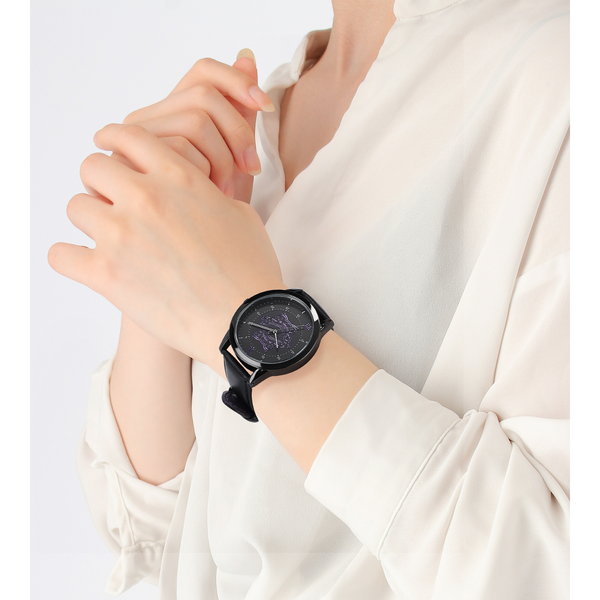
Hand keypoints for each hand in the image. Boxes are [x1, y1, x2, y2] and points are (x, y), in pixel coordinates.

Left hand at [47, 123, 285, 374]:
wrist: (246, 320)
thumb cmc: (250, 270)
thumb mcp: (239, 215)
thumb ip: (205, 194)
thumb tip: (191, 194)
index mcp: (179, 178)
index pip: (128, 136)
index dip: (116, 141)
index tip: (111, 151)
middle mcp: (146, 198)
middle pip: (92, 166)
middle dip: (102, 182)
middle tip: (116, 203)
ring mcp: (121, 235)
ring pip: (76, 206)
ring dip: (91, 220)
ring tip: (110, 238)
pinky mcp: (106, 275)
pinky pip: (60, 254)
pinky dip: (71, 258)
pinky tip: (89, 264)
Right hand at [114, 49, 273, 203]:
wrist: (207, 256)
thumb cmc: (218, 212)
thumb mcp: (236, 161)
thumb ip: (239, 112)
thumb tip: (246, 53)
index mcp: (175, 115)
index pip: (204, 70)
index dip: (238, 81)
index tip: (266, 109)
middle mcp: (151, 121)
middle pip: (203, 94)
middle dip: (238, 131)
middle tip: (250, 168)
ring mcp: (137, 141)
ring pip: (195, 120)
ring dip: (224, 158)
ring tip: (225, 190)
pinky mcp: (131, 165)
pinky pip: (182, 148)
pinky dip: (208, 172)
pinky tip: (211, 195)